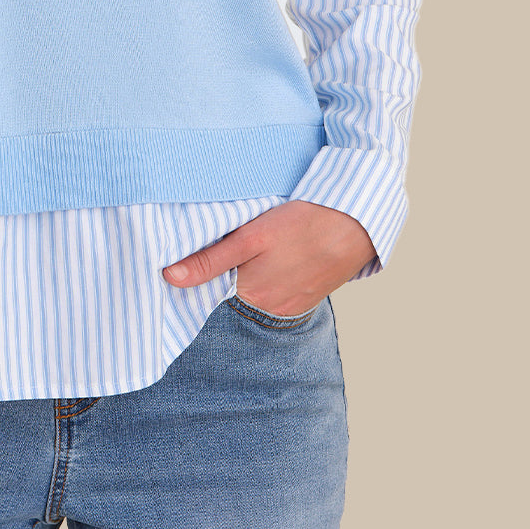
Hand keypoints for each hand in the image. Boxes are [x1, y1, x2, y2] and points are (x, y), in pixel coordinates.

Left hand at [161, 201, 375, 314]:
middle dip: (222, 269)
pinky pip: (277, 290)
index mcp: (249, 291)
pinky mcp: (306, 296)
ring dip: (248, 272)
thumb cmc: (305, 223)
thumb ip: (211, 260)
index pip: (208, 289)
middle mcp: (267, 305)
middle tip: (223, 237)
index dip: (195, 271)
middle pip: (232, 288)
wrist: (360, 223)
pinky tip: (278, 254)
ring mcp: (289, 303)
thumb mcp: (252, 236)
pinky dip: (270, 275)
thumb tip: (169, 278)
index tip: (182, 257)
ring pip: (254, 288)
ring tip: (256, 245)